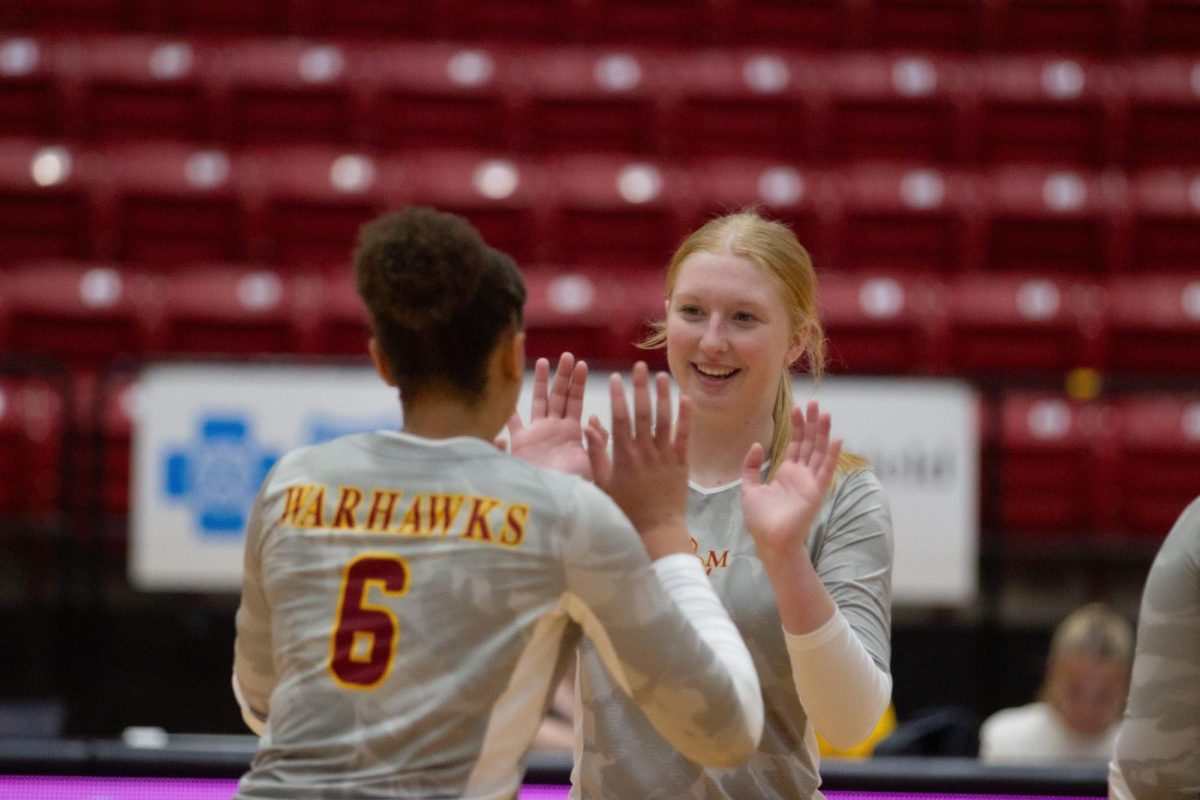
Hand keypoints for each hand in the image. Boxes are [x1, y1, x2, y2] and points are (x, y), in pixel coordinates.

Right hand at [507, 354, 592, 478]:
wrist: (550, 505)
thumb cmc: (572, 488)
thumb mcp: (590, 465)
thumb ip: (594, 443)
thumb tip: (593, 421)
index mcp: (572, 434)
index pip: (575, 402)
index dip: (577, 384)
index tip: (582, 365)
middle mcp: (554, 430)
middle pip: (558, 397)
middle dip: (563, 376)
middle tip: (567, 355)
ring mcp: (536, 435)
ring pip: (539, 402)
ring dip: (542, 383)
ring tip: (544, 360)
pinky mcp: (519, 444)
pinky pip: (513, 422)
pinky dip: (509, 408)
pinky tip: (508, 390)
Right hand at [599, 362, 691, 557]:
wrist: (656, 529)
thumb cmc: (626, 508)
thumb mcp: (603, 482)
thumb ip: (596, 453)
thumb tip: (589, 424)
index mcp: (624, 456)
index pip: (619, 419)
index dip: (617, 396)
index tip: (615, 378)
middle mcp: (645, 453)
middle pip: (643, 413)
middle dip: (641, 388)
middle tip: (639, 366)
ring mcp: (665, 457)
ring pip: (665, 420)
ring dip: (663, 396)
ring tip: (661, 375)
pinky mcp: (681, 463)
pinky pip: (684, 436)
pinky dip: (686, 417)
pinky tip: (686, 399)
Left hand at [741, 401, 841, 559]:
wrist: (769, 540)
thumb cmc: (760, 519)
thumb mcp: (749, 487)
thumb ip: (751, 466)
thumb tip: (757, 444)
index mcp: (786, 473)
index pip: (795, 444)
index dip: (797, 426)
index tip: (796, 408)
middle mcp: (801, 475)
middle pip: (809, 443)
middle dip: (811, 423)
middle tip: (813, 403)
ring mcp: (810, 482)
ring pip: (819, 451)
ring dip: (822, 432)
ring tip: (824, 413)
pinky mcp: (817, 491)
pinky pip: (826, 469)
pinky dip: (831, 455)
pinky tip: (836, 438)